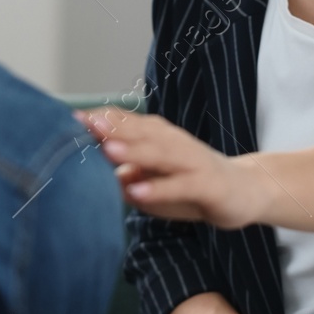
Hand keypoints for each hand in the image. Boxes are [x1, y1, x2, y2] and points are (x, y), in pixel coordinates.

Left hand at [76, 105, 267, 228]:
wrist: (245, 190)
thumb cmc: (191, 183)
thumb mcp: (153, 179)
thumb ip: (125, 172)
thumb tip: (93, 173)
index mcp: (157, 136)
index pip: (125, 123)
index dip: (99, 121)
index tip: (68, 120)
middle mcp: (173, 143)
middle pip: (139, 132)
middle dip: (110, 128)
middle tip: (82, 124)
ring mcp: (191, 162)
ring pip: (159, 154)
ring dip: (132, 151)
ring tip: (106, 150)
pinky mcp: (206, 184)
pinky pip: (179, 186)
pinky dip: (158, 189)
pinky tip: (137, 193)